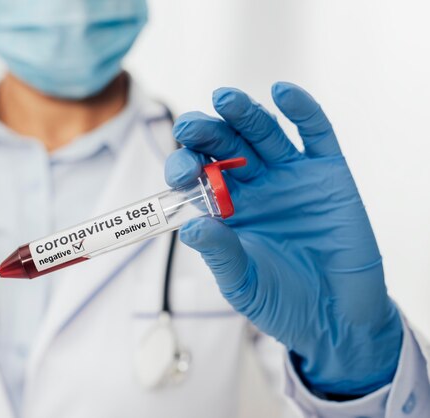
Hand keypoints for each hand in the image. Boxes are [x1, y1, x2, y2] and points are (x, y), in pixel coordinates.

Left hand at [165, 82, 401, 394]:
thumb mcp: (242, 283)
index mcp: (224, 208)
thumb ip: (220, 253)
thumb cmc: (281, 302)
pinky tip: (283, 92)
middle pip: (224, 145)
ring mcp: (290, 175)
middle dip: (206, 132)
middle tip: (191, 127)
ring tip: (225, 99)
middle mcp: (253, 185)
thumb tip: (189, 227)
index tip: (181, 172)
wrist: (337, 318)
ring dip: (244, 113)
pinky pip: (315, 134)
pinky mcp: (327, 173)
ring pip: (263, 132)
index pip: (197, 175)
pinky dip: (302, 110)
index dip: (185, 167)